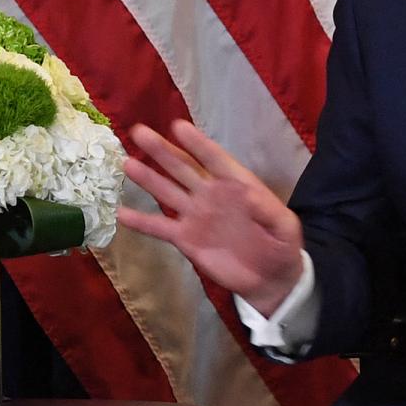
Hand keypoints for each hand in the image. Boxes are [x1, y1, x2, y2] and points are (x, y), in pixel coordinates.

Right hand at [109, 120, 306, 310]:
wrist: (269, 278)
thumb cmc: (281, 246)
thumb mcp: (284, 227)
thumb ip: (269, 212)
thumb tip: (251, 197)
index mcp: (236, 184)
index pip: (214, 159)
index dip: (196, 144)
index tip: (177, 127)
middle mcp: (210, 194)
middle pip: (183, 168)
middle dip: (162, 151)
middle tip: (139, 132)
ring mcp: (195, 215)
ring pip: (167, 192)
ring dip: (147, 177)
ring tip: (127, 163)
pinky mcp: (185, 239)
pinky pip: (160, 227)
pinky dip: (141, 222)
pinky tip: (121, 213)